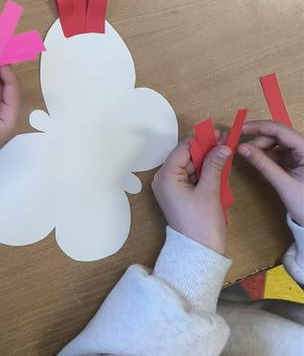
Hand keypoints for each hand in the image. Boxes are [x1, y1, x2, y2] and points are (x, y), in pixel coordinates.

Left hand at [152, 139, 229, 254]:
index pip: (183, 149)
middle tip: (225, 142)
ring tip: (224, 152)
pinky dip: (203, 173)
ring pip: (189, 167)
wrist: (200, 254)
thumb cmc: (201, 224)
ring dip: (206, 161)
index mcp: (166, 177)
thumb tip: (222, 146)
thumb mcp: (210, 191)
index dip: (201, 141)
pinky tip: (218, 167)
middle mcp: (163, 180)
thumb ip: (214, 165)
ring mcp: (170, 189)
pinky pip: (190, 178)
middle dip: (205, 150)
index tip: (218, 134)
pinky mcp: (178, 196)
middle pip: (185, 157)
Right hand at [239, 121, 303, 224]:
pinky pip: (279, 151)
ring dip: (262, 146)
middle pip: (278, 134)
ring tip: (250, 156)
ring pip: (277, 142)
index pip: (281, 130)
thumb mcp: (283, 184)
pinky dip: (268, 154)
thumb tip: (241, 148)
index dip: (260, 127)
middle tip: (242, 148)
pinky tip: (260, 162)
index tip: (241, 129)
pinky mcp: (297, 161)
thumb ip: (263, 164)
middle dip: (259, 139)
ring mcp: (301, 154)